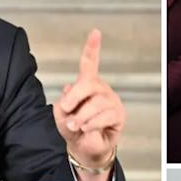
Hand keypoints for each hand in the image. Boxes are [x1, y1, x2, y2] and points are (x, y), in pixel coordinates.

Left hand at [54, 29, 123, 170]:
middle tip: (65, 109)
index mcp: (87, 84)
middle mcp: (101, 89)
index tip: (96, 32)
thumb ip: (63, 103)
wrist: (84, 148)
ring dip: (81, 117)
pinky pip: (104, 116)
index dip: (92, 48)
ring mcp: (111, 101)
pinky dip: (91, 124)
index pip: (90, 63)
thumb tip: (70, 90)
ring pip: (95, 103)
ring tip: (75, 125)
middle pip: (88, 83)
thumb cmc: (73, 128)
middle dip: (74, 97)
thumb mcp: (61, 115)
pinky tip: (86, 128)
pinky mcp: (118, 115)